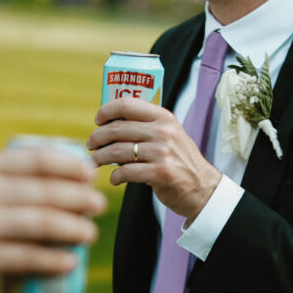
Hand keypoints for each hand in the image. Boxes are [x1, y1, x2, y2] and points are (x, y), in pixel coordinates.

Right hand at [0, 148, 106, 289]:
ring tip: (88, 233)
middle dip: (80, 199)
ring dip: (74, 229)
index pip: (35, 160)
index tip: (88, 174)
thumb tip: (37, 181)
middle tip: (98, 205)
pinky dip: (53, 260)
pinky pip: (26, 259)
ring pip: (42, 224)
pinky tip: (68, 262)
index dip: (69, 166)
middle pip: (46, 192)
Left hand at [88, 98, 220, 220]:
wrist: (202, 187)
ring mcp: (162, 152)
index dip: (106, 111)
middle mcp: (163, 132)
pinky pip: (126, 172)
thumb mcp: (169, 135)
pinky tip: (114, 179)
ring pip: (118, 151)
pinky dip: (115, 177)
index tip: (97, 121)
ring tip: (95, 162)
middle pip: (117, 129)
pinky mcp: (160, 173)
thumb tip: (110, 123)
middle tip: (90, 144)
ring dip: (100, 157)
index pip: (127, 104)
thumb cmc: (178, 161)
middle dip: (97, 138)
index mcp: (163, 117)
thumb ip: (146, 126)